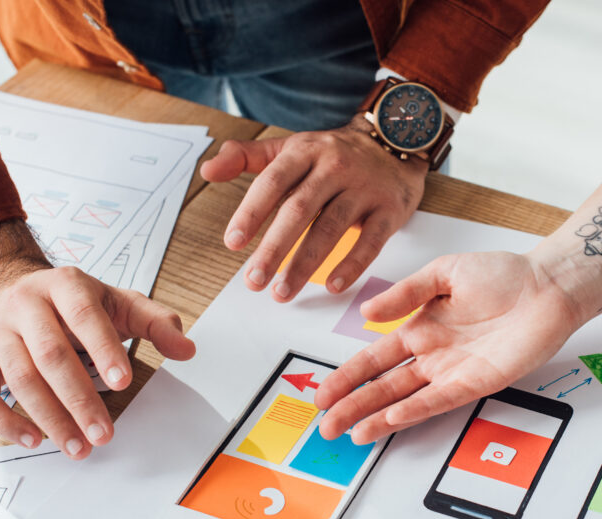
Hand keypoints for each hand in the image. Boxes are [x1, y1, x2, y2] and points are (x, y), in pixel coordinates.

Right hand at [0, 221, 195, 458]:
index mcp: (64, 285)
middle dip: (79, 399)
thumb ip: (155, 323)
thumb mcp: (118, 301)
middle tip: (105, 434)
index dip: (104, 349)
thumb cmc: (72, 301)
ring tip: (79, 447)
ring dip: (50, 418)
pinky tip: (34, 439)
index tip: (124, 382)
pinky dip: (5, 420)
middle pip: (50, 356)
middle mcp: (25, 306)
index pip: (84, 315)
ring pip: (19, 379)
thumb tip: (187, 349)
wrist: (5, 285)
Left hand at [200, 115, 426, 301]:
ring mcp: (364, 188)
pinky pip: (371, 241)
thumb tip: (207, 170)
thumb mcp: (290, 148)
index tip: (233, 242)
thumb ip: (246, 157)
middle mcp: (335, 167)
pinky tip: (333, 285)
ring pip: (332, 228)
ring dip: (305, 264)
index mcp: (306, 151)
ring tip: (282, 291)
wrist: (393, 143)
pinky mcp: (389, 210)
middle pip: (300, 209)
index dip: (251, 212)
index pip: (273, 181)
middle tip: (253, 280)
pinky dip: (352, 265)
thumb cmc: (333, 154)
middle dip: (274, 248)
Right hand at [315, 251, 582, 443]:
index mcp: (420, 329)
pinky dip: (414, 411)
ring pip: (406, 400)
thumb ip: (405, 293)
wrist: (547, 285)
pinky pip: (439, 400)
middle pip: (384, 387)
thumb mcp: (443, 273)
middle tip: (325, 426)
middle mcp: (433, 356)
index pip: (375, 360)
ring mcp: (454, 372)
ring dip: (378, 417)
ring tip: (350, 433)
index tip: (324, 393)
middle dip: (353, 406)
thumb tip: (367, 313)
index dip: (348, 377)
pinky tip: (391, 419)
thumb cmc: (502, 274)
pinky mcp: (478, 382)